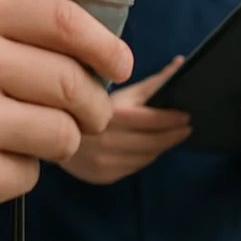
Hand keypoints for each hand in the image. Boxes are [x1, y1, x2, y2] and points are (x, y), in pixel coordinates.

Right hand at [0, 0, 133, 240]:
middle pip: (76, 79)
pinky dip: (15, 175)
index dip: (105, 43)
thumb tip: (84, 32)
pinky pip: (32, 174)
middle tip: (83, 117)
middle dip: (92, 105)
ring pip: (65, 130)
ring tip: (13, 140)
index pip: (63, 17)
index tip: (119, 63)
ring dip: (55, 142)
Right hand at [61, 56, 191, 185]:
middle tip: (186, 126)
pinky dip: (146, 157)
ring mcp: (104, 161)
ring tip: (170, 135)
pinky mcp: (102, 176)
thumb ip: (152, 81)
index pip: (152, 119)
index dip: (173, 118)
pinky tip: (150, 148)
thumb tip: (181, 64)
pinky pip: (134, 168)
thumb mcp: (119, 90)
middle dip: (174, 134)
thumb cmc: (90, 105)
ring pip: (146, 157)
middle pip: (153, 142)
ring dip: (161, 146)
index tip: (188, 115)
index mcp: (110, 114)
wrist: (52, 130)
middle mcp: (106, 140)